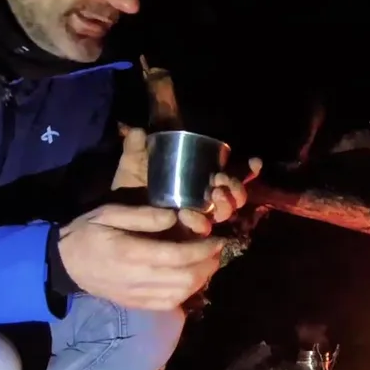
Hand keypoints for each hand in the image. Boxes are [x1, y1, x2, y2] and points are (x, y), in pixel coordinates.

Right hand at [58, 203, 224, 309]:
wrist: (64, 263)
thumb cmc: (88, 232)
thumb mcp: (110, 213)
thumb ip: (144, 215)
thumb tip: (175, 218)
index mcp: (130, 253)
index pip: (178, 256)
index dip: (203, 249)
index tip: (218, 239)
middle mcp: (136, 278)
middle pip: (184, 278)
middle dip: (207, 265)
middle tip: (217, 250)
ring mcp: (136, 295)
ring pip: (180, 294)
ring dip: (200, 280)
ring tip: (208, 263)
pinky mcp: (136, 304)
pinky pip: (168, 304)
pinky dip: (186, 293)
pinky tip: (192, 279)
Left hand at [112, 126, 263, 222]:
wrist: (115, 220)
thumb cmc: (129, 190)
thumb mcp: (132, 166)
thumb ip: (135, 149)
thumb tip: (136, 130)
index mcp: (200, 180)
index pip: (232, 174)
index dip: (248, 170)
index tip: (255, 162)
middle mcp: (205, 199)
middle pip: (235, 195)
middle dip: (235, 187)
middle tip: (220, 180)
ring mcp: (199, 219)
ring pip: (225, 212)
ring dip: (225, 203)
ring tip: (212, 194)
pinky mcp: (189, 238)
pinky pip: (205, 233)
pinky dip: (201, 223)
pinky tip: (189, 215)